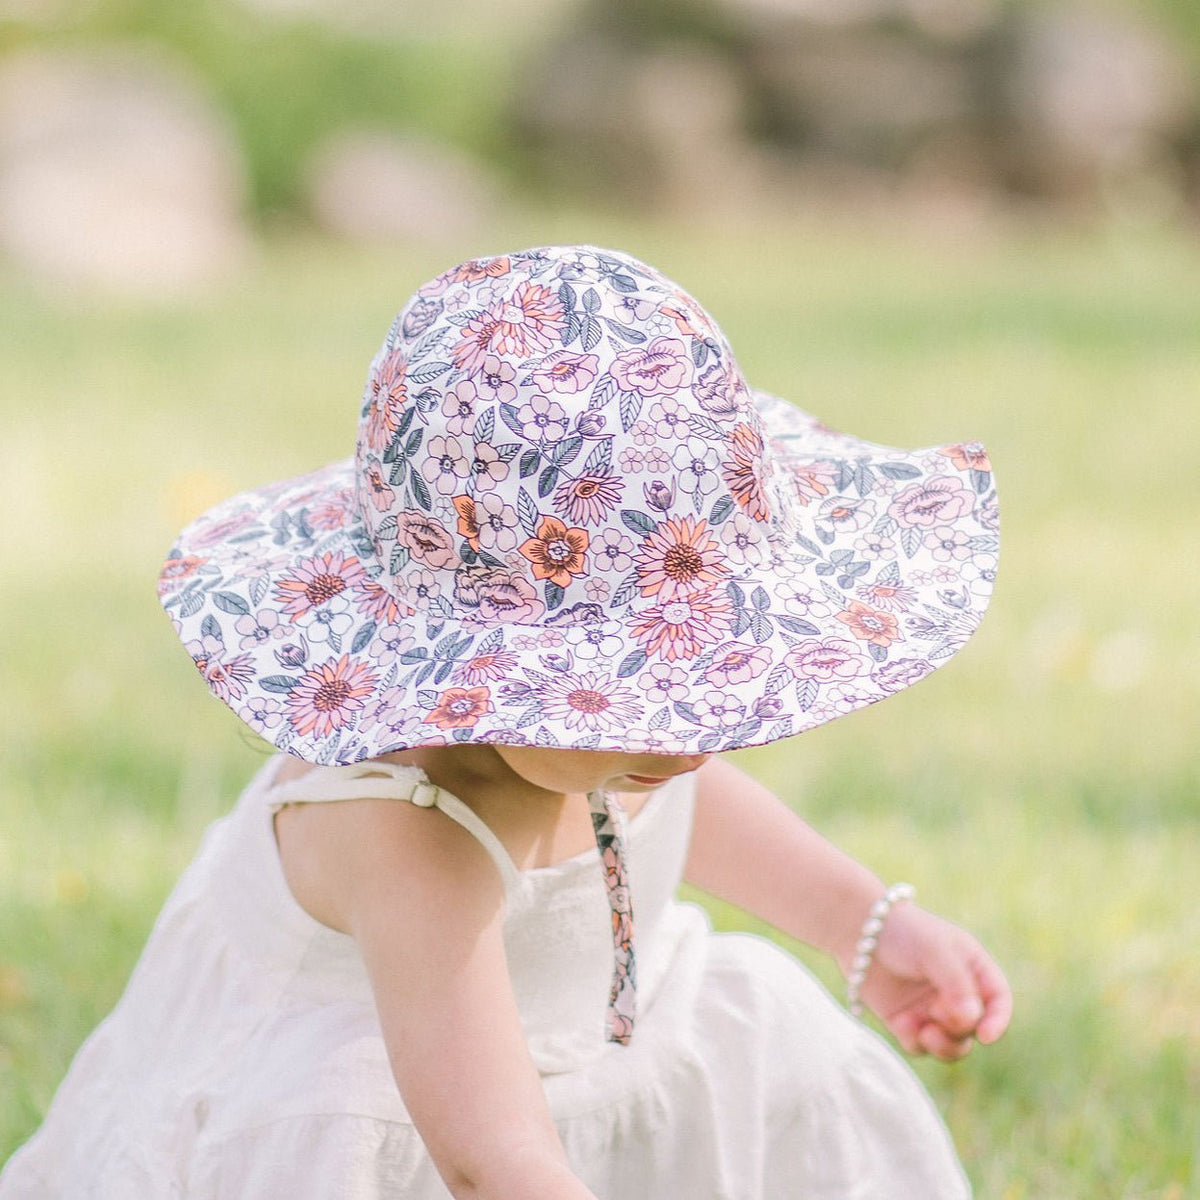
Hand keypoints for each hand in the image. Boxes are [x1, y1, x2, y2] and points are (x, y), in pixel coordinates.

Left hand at [850, 902, 1011, 1060]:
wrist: (856, 929)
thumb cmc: (901, 931)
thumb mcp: (934, 950)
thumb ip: (956, 984)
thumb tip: (972, 1020)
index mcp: (972, 968)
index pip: (998, 1001)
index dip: (997, 1021)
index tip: (986, 1036)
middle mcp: (955, 992)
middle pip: (974, 1028)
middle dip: (960, 1028)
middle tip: (937, 1012)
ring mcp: (930, 1008)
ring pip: (952, 1045)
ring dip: (944, 1046)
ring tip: (926, 1032)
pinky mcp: (906, 1021)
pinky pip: (920, 1047)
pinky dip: (914, 1041)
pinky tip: (901, 1023)